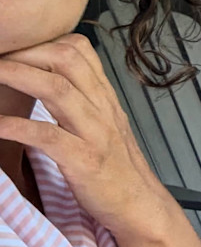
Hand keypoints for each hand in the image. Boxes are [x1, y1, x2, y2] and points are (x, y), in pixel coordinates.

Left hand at [0, 33, 178, 241]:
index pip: (79, 49)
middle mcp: (102, 109)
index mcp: (104, 98)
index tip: (13, 48)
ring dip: (14, 75)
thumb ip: (82, 101)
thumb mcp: (104, 125)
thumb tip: (47, 80)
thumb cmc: (117, 169)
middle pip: (66, 59)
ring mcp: (95, 134)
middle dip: (24, 52)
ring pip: (57, 89)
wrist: (140, 205)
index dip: (42, 41)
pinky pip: (46, 137)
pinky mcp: (85, 162)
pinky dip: (15, 127)